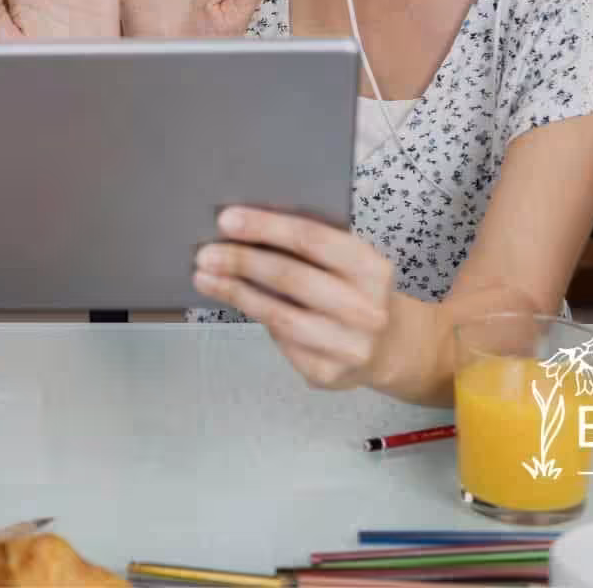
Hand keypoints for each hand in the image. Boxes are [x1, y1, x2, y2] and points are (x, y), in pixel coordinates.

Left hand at [192, 206, 395, 389]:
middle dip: (242, 262)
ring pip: (280, 315)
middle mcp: (366, 309)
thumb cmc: (352, 292)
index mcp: (371, 268)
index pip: (313, 239)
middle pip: (292, 277)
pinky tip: (233, 302)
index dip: (266, 227)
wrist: (387, 347)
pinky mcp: (328, 373)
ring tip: (205, 277)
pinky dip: (253, 317)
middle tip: (206, 253)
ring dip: (236, 293)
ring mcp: (349, 346)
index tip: (226, 220)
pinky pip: (281, 342)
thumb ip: (308, 248)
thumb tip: (242, 230)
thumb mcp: (346, 264)